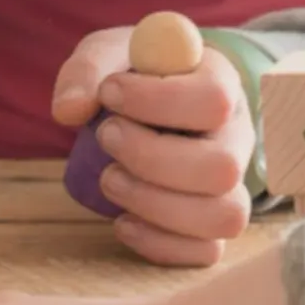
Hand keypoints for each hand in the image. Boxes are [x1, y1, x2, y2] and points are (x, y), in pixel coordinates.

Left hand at [51, 27, 253, 265]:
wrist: (143, 103)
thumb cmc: (131, 75)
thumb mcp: (107, 54)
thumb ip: (88, 70)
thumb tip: (69, 111)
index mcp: (220, 86)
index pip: (214, 98)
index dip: (157, 100)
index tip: (110, 91)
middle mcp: (236, 138)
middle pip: (221, 167)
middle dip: (149, 158)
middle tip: (105, 136)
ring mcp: (228, 185)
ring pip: (223, 216)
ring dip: (154, 204)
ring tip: (109, 178)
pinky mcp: (209, 221)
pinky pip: (206, 251)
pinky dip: (160, 244)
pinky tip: (122, 221)